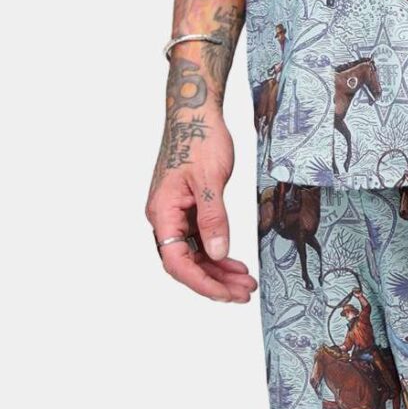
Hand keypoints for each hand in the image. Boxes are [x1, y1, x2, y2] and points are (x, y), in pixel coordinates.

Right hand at [146, 97, 253, 304]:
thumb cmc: (199, 139)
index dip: (201, 282)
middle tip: (243, 294)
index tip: (226, 294)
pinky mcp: (187, 210)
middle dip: (214, 282)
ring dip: (218, 271)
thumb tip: (217, 254)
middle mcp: (164, 218)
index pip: (176, 261)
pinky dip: (217, 254)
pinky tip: (235, 263)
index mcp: (162, 212)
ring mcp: (175, 215)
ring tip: (245, 283)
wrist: (196, 114)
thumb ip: (213, 218)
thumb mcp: (211, 179)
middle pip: (185, 264)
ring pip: (194, 255)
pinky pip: (200, 241)